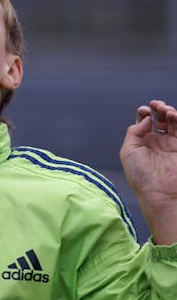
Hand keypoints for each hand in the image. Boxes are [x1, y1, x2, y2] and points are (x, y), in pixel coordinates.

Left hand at [120, 100, 176, 243]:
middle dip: (158, 108)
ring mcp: (171, 145)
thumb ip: (134, 131)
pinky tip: (171, 115)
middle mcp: (157, 143)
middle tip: (155, 105)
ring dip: (168, 111)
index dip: (144, 112)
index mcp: (142, 143)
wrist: (159, 193)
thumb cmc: (140, 175)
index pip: (144, 121)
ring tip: (164, 109)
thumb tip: (146, 117)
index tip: (143, 111)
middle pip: (159, 119)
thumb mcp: (128, 151)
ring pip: (172, 122)